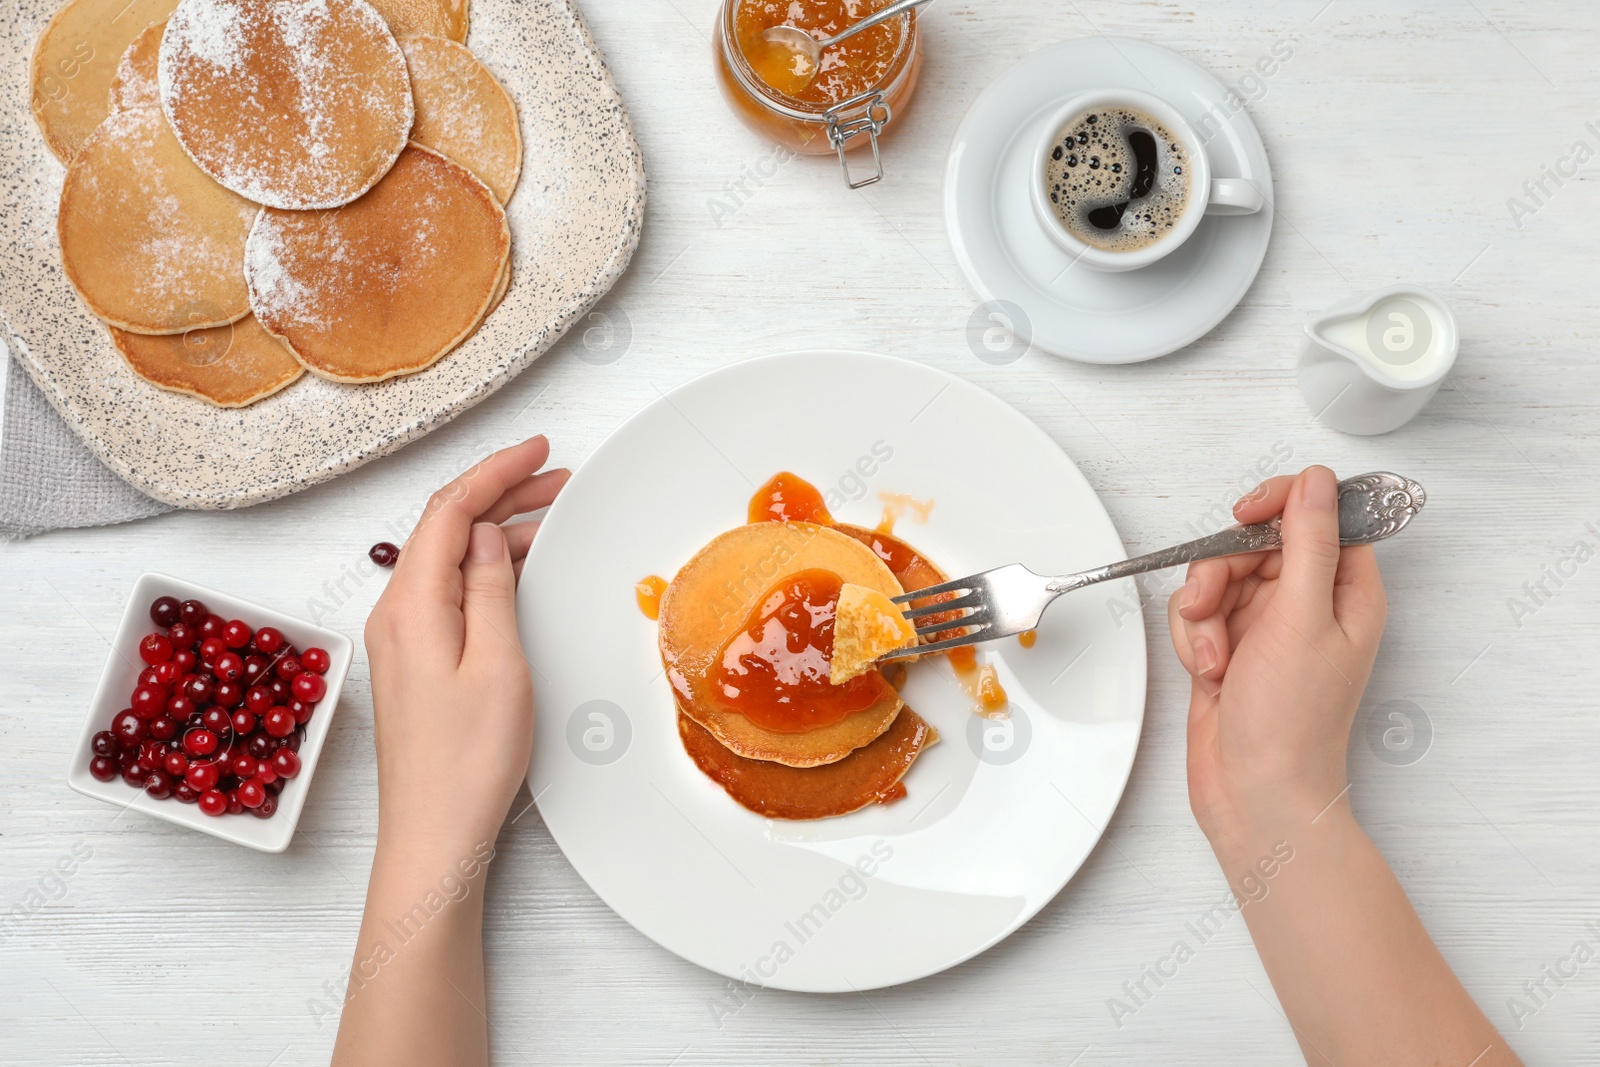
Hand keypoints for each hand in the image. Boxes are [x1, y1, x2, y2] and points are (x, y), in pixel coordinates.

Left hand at [363, 436, 569, 854]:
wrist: (433, 834)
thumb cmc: (466, 764)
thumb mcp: (497, 666)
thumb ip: (492, 590)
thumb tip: (490, 537)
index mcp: (412, 606)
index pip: (449, 512)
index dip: (494, 471)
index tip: (537, 448)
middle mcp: (397, 614)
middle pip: (446, 530)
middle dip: (502, 494)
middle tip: (558, 480)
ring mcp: (403, 638)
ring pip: (450, 560)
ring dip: (498, 531)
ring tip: (553, 518)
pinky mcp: (416, 661)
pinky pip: (450, 591)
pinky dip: (488, 568)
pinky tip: (520, 569)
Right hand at [1167, 466, 1386, 849]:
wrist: (1254, 794)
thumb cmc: (1292, 724)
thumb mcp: (1301, 619)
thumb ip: (1308, 542)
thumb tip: (1317, 482)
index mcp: (1347, 593)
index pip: (1321, 515)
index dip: (1281, 505)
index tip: (1247, 515)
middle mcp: (1309, 605)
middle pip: (1255, 543)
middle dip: (1222, 572)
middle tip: (1215, 605)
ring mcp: (1267, 628)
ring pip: (1218, 577)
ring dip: (1202, 613)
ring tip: (1214, 656)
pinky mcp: (1231, 648)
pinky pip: (1198, 614)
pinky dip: (1193, 639)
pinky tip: (1207, 672)